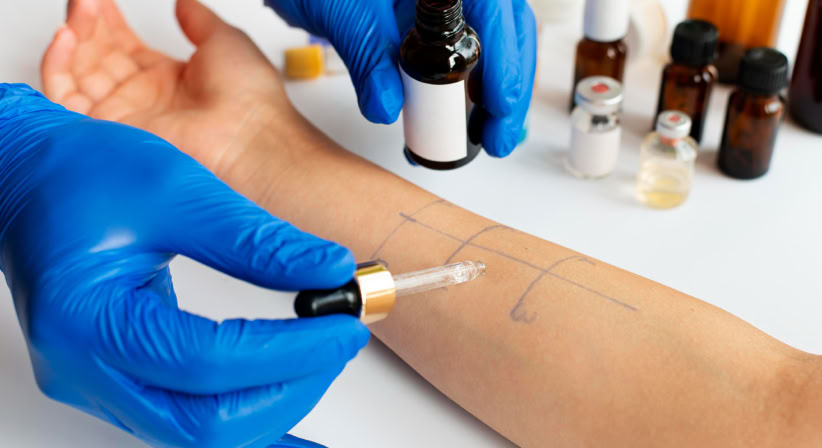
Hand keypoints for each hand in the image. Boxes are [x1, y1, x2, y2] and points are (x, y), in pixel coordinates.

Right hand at [0, 84, 368, 446]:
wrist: (29, 181)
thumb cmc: (83, 175)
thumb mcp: (178, 190)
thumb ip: (256, 240)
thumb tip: (332, 270)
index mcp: (88, 319)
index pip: (208, 363)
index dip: (290, 351)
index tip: (345, 322)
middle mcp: (84, 370)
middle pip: (206, 424)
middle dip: (290, 388)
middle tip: (340, 340)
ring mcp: (97, 385)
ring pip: (201, 435)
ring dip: (273, 404)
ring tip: (321, 354)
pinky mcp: (117, 383)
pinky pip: (190, 421)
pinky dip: (246, 420)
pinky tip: (290, 410)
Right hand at [41, 0, 289, 177]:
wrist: (248, 136)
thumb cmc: (248, 97)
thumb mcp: (224, 41)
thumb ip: (198, 19)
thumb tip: (184, 2)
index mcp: (168, 80)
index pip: (123, 47)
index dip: (107, 20)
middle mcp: (143, 99)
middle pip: (96, 57)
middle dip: (87, 23)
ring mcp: (125, 116)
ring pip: (77, 73)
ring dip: (72, 37)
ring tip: (81, 9)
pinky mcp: (110, 132)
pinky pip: (66, 99)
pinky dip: (56, 67)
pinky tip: (66, 37)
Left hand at [266, 0, 536, 156]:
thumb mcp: (341, 11)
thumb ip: (367, 57)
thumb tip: (387, 106)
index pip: (495, 8)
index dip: (506, 55)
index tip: (500, 101)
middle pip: (508, 27)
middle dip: (511, 84)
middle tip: (498, 135)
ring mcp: (447, 2)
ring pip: (497, 42)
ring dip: (498, 91)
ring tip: (490, 136)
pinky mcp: (435, 21)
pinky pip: (468, 52)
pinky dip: (473, 87)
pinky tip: (471, 119)